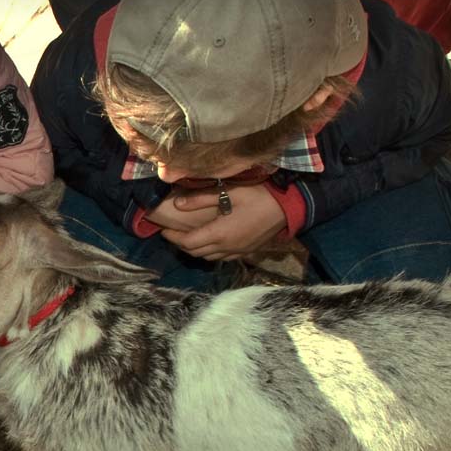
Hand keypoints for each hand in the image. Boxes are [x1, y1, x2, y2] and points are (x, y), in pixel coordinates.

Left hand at [160, 184, 286, 259]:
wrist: (289, 208)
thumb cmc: (259, 196)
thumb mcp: (228, 192)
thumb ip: (201, 199)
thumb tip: (177, 204)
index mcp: (219, 234)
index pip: (187, 242)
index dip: (172, 237)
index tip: (162, 229)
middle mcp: (226, 247)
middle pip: (196, 252)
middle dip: (180, 244)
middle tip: (171, 233)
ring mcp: (238, 252)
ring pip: (209, 257)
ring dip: (195, 249)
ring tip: (186, 237)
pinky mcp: (247, 251)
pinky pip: (222, 257)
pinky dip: (210, 252)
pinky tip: (209, 242)